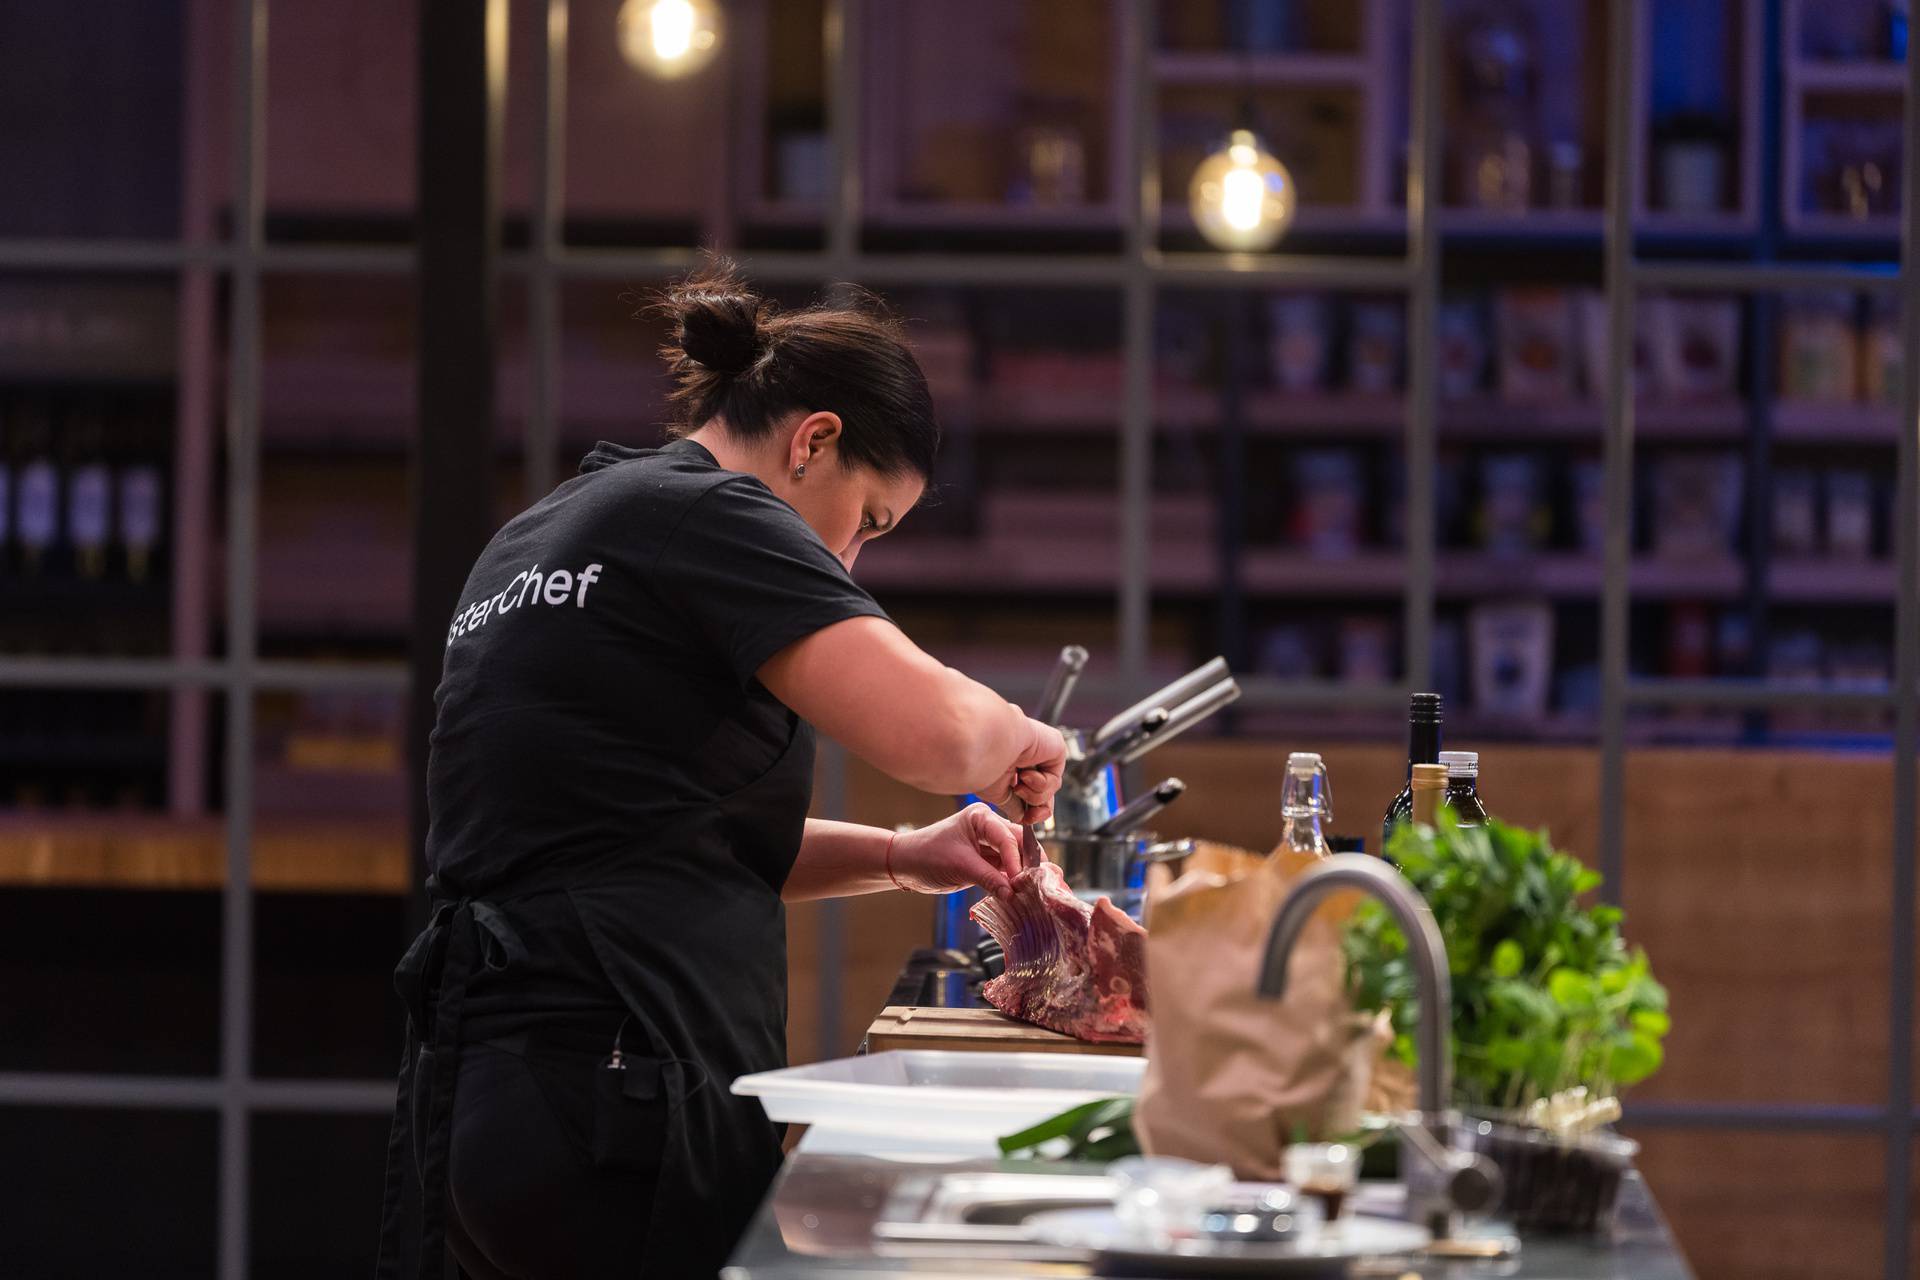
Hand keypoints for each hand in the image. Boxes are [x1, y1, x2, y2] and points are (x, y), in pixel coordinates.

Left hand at [888, 803, 1024, 895]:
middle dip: (1026, 864)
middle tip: (1036, 885)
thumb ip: (989, 879)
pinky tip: (1017, 893)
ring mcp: (988, 843)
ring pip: (1014, 857)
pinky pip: (1004, 869)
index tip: (1021, 881)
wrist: (906, 865)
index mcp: (981, 817)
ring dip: (1020, 874)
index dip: (1016, 860)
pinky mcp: (985, 860)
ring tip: (1029, 892)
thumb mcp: (960, 867)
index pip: (1007, 838)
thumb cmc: (927, 856)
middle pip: (1017, 844)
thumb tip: (1013, 894)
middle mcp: (989, 826)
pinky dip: (1010, 880)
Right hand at [986, 718, 1066, 824]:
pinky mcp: (1054, 745)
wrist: (985, 743)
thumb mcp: (996, 792)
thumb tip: (1020, 817)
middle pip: (1041, 791)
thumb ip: (1012, 804)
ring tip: (1019, 785)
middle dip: (1038, 808)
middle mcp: (1023, 754)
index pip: (1025, 790)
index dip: (1029, 810)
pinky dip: (1042, 784)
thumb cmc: (980, 762)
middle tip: (1031, 815)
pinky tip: (1026, 774)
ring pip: (1049, 788)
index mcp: (1007, 761)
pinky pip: (1055, 777)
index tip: (1025, 820)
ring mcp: (1039, 750)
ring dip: (1035, 795)